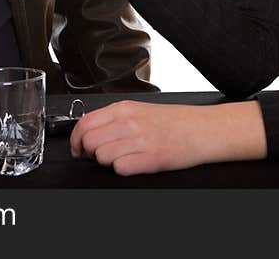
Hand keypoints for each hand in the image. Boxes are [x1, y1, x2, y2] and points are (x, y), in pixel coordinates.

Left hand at [69, 100, 267, 175]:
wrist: (203, 130)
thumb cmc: (175, 122)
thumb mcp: (141, 110)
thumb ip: (115, 118)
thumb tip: (90, 131)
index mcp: (124, 108)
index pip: (84, 123)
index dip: (76, 140)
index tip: (78, 149)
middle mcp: (129, 122)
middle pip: (89, 141)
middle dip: (89, 153)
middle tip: (98, 156)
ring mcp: (140, 140)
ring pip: (101, 156)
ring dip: (107, 162)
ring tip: (123, 157)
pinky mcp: (150, 158)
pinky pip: (120, 169)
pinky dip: (124, 169)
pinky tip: (134, 163)